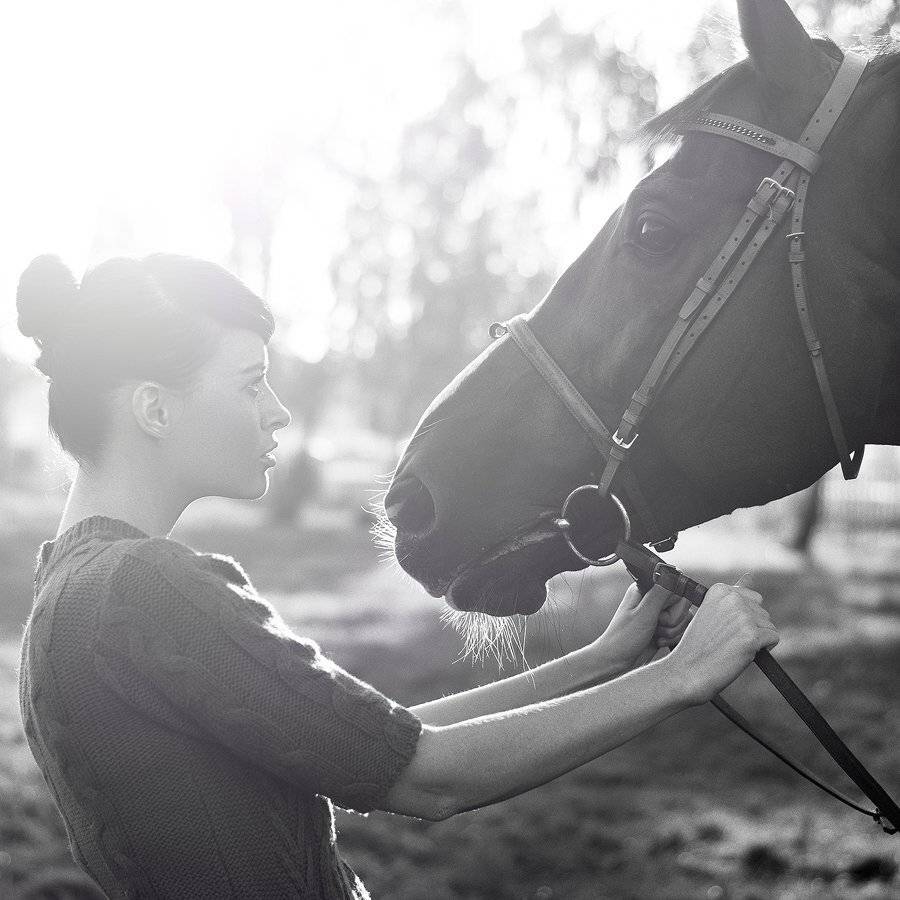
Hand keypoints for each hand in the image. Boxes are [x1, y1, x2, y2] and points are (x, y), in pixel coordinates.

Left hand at [593, 582, 692, 673]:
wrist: (618, 662)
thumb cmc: (624, 638)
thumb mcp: (643, 614)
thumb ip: (660, 595)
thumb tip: (673, 575)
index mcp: (646, 590)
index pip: (676, 589)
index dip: (673, 605)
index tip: (661, 615)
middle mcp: (654, 599)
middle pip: (683, 605)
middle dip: (673, 621)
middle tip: (656, 626)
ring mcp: (660, 614)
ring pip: (684, 619)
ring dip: (672, 631)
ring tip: (655, 635)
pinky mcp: (664, 628)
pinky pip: (681, 630)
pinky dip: (673, 638)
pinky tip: (659, 641)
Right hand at [670, 582, 778, 703]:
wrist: (688, 670)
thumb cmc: (699, 644)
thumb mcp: (713, 612)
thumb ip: (733, 595)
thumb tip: (750, 576)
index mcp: (720, 590)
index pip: (752, 598)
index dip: (743, 617)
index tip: (724, 627)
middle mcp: (732, 598)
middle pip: (762, 612)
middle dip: (751, 627)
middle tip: (727, 639)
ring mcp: (743, 616)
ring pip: (769, 626)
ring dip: (756, 639)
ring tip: (732, 646)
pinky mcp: (752, 635)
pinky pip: (773, 639)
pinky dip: (763, 649)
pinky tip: (742, 653)